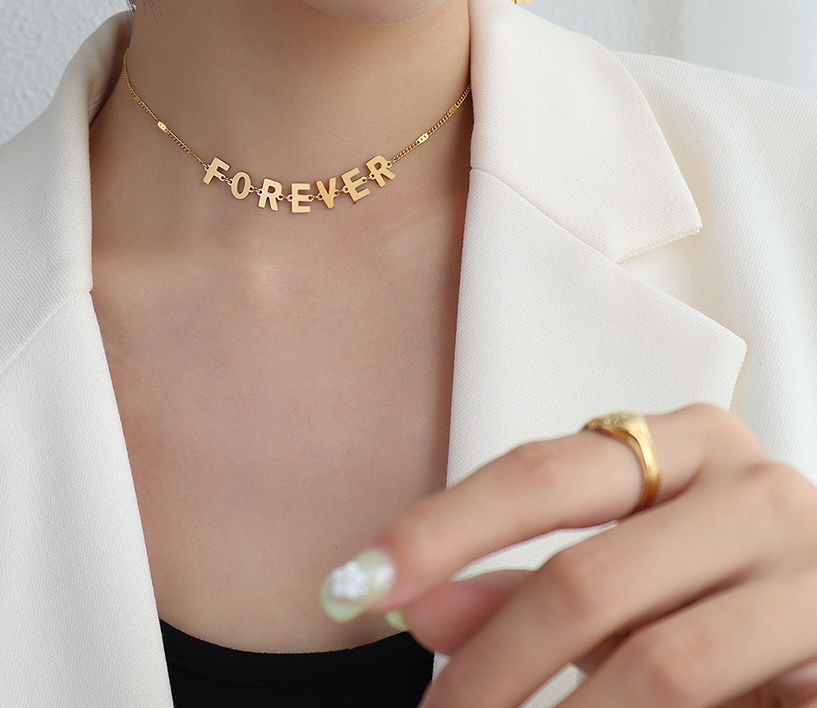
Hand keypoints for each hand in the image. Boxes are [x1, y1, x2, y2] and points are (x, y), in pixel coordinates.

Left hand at [321, 405, 816, 707]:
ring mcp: (813, 572)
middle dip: (488, 665)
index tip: (353, 585)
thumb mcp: (628, 568)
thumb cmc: (728, 581)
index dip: (439, 530)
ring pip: (653, 661)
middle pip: (585, 578)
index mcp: (689, 442)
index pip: (539, 473)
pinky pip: (715, 703)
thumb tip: (412, 608)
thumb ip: (526, 586)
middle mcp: (755, 488)